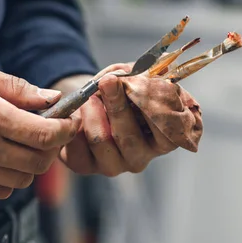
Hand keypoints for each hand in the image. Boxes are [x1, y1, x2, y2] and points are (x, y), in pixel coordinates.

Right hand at [0, 57, 80, 198]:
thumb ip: (16, 87)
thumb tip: (50, 97)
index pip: (45, 135)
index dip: (65, 130)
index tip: (69, 123)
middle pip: (39, 162)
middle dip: (52, 147)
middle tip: (48, 131)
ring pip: (23, 180)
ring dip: (31, 163)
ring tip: (23, 143)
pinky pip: (0, 192)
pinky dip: (10, 178)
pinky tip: (2, 158)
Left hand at [52, 64, 177, 176]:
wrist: (92, 97)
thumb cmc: (122, 89)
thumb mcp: (138, 77)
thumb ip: (142, 78)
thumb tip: (137, 79)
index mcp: (162, 139)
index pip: (167, 134)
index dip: (153, 110)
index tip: (140, 85)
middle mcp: (140, 157)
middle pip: (129, 138)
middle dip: (117, 106)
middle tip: (108, 82)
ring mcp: (114, 165)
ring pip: (101, 141)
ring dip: (93, 113)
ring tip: (89, 96)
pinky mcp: (85, 165)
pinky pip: (77, 148)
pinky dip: (74, 125)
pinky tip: (77, 111)